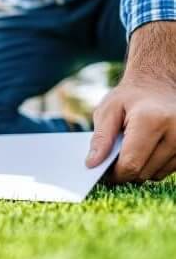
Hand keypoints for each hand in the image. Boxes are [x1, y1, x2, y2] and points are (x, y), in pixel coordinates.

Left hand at [86, 22, 175, 182]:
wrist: (158, 84)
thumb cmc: (129, 97)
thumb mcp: (107, 111)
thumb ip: (100, 138)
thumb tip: (92, 164)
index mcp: (151, 120)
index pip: (131, 163)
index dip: (113, 174)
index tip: (101, 172)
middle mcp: (175, 131)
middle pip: (143, 172)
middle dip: (124, 171)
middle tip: (111, 160)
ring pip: (155, 175)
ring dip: (139, 169)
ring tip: (130, 150)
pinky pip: (166, 170)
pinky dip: (152, 166)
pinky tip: (144, 150)